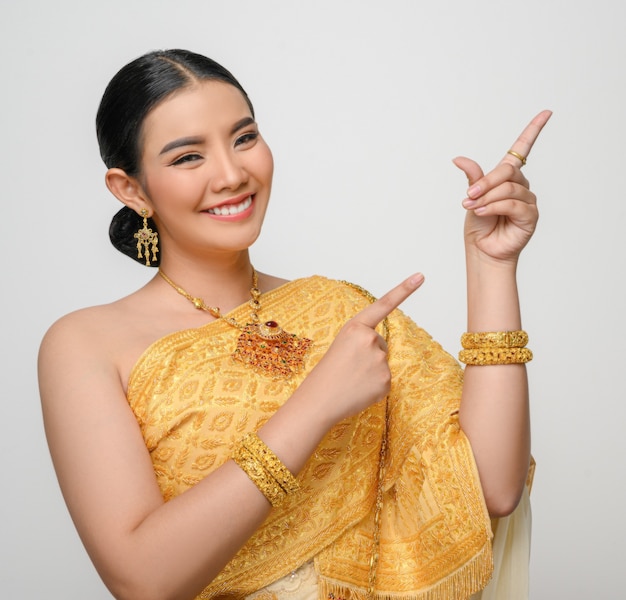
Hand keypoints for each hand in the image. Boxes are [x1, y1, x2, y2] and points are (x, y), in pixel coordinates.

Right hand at [305, 273, 423, 422]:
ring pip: (382, 362)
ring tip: (351, 379)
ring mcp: (380, 360)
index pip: (383, 305)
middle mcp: (370, 339)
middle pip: (381, 343)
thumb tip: (381, 353)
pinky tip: (359, 389)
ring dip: (370, 371)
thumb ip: (363, 340)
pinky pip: (384, 379)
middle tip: (348, 367)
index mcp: (355, 327)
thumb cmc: (327, 373)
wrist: (319, 400)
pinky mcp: (386, 380)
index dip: (404, 290)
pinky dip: (374, 385)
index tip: (420, 276)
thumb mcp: (341, 345)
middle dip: (368, 354)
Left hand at [453, 110, 551, 262]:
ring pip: (507, 189)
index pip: (522, 150)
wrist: (482, 250)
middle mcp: (520, 186)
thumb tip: (458, 159)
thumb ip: (473, 177)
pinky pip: (512, 204)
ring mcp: (528, 200)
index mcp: (507, 178)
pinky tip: (482, 213)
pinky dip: (494, 207)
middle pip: (507, 171)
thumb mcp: (473, 197)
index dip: (533, 131)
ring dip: (486, 199)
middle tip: (468, 196)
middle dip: (485, 183)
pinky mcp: (530, 215)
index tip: (545, 113)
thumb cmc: (479, 225)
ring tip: (473, 209)